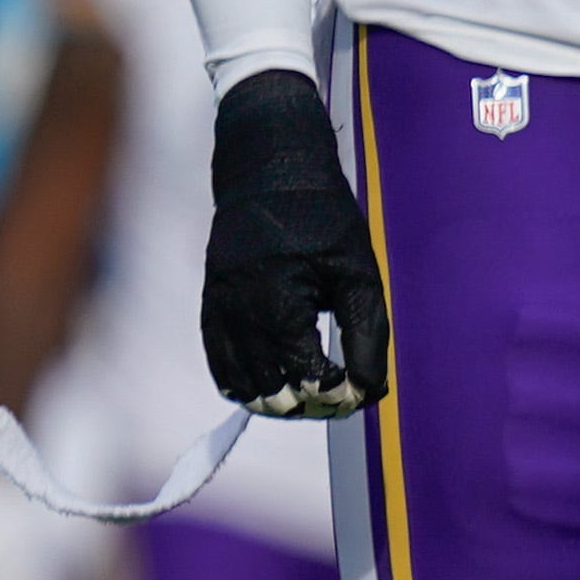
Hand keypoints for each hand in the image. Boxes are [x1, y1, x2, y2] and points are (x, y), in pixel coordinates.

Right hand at [200, 72, 386, 415]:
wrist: (268, 176)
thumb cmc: (323, 222)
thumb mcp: (358, 274)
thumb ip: (367, 335)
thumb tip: (369, 390)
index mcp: (277, 304)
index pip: (306, 379)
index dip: (338, 395)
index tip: (360, 390)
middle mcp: (239, 314)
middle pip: (270, 392)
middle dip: (310, 404)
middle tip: (341, 393)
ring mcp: (218, 312)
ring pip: (241, 386)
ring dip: (279, 399)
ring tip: (314, 390)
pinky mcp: (210, 307)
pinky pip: (220, 364)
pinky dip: (246, 383)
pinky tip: (275, 383)